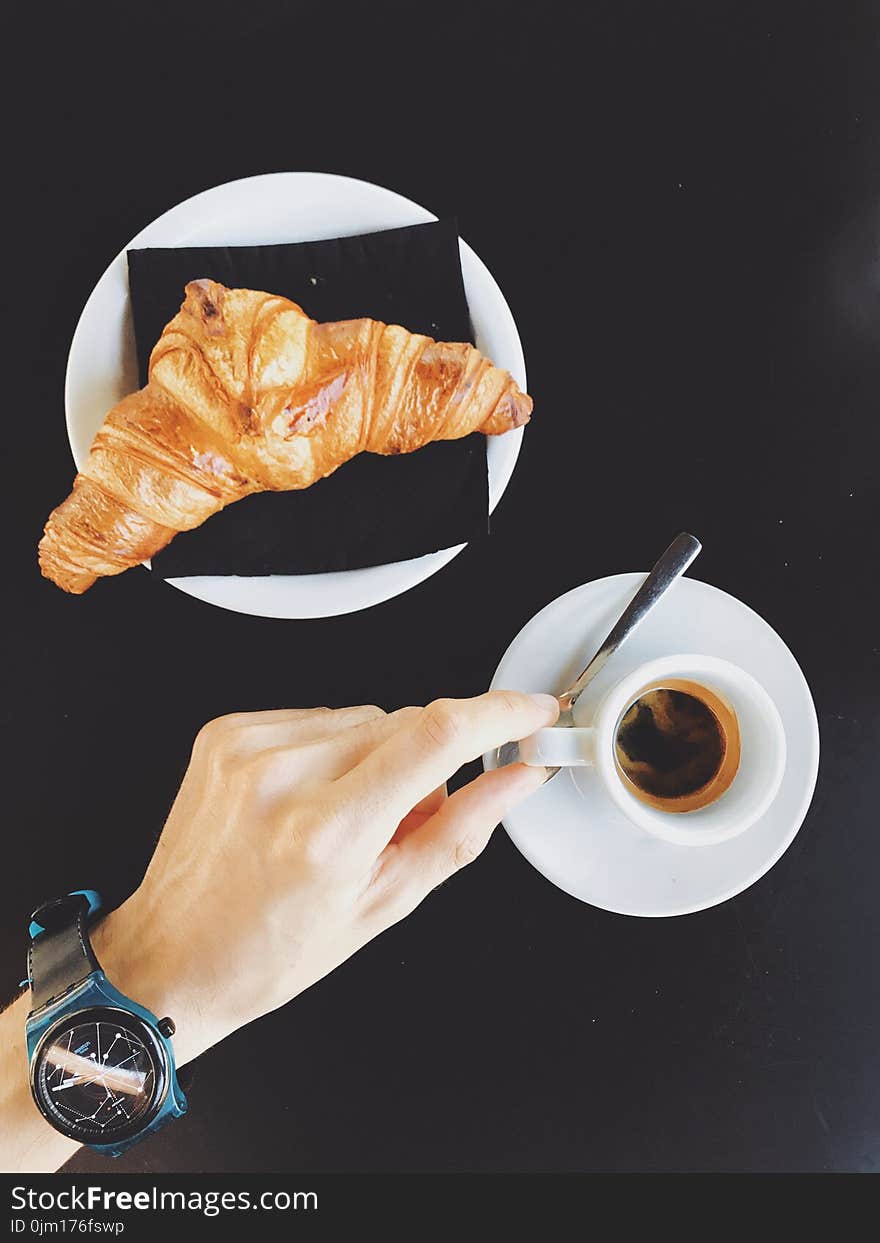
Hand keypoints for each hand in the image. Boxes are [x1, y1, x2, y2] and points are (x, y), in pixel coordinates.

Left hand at [95, 692, 558, 1062]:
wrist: (172, 956)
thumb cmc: (270, 951)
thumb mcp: (384, 905)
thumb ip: (461, 831)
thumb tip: (517, 779)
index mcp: (328, 831)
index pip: (437, 736)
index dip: (499, 714)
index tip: (530, 711)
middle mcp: (283, 778)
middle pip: (404, 723)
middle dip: (427, 762)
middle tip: (400, 821)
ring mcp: (248, 748)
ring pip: (362, 717)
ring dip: (374, 756)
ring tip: (342, 817)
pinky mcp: (227, 732)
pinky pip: (315, 717)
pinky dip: (328, 750)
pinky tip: (307, 798)